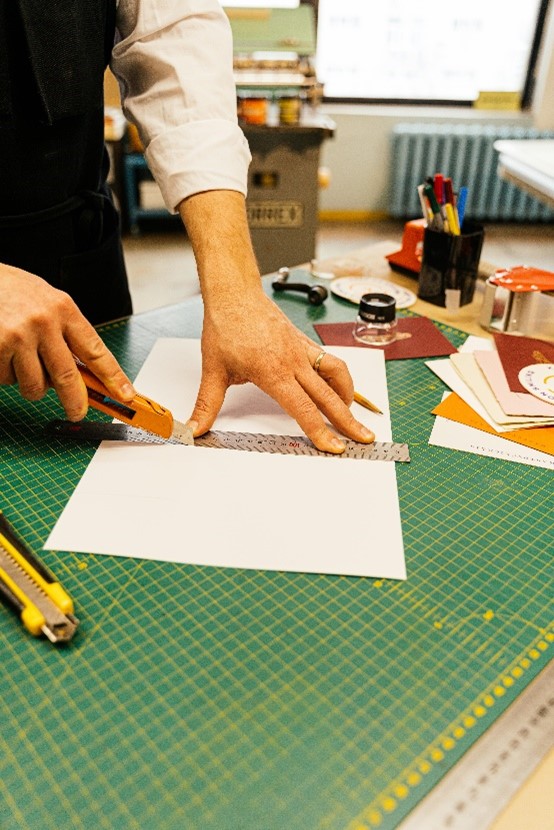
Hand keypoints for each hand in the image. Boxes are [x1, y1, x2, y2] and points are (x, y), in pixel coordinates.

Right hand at [0, 263, 134, 418]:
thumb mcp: (48, 303)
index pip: (95, 350)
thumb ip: (65, 334)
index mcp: (64, 309)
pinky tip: (3, 354)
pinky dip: (6, 375)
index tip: (126, 395)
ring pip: (35, 385)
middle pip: (68, 377)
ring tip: (22, 362)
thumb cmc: (14, 291)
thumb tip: (81, 375)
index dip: (113, 377)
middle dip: (75, 402)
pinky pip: (8, 380)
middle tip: (78, 412)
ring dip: (31, 385)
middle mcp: (44, 322)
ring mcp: (19, 336)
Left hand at [189, 290, 374, 452]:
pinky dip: (339, 379)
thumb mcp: (213, 370)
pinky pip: (330, 362)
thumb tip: (194, 429)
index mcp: (273, 372)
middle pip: (329, 397)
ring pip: (337, 376)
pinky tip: (338, 390)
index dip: (320, 431)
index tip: (334, 447)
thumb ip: (206, 405)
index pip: (303, 409)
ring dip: (348, 397)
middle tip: (365, 438)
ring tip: (351, 416)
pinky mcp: (305, 342)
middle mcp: (293, 361)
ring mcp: (302, 350)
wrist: (234, 294)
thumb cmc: (225, 327)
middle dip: (349, 421)